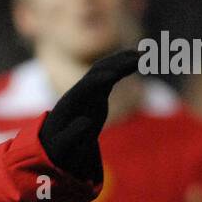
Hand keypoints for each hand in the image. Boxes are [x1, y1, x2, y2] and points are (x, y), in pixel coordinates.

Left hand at [39, 50, 141, 180]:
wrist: (56, 140)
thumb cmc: (58, 146)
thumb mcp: (61, 147)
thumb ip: (70, 136)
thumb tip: (86, 122)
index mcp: (69, 104)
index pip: (83, 89)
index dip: (96, 82)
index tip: (111, 77)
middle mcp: (78, 91)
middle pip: (96, 72)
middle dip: (115, 64)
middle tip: (137, 59)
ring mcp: (87, 89)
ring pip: (105, 68)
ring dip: (122, 60)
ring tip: (145, 55)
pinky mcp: (97, 91)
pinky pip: (112, 74)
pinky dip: (125, 66)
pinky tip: (141, 60)